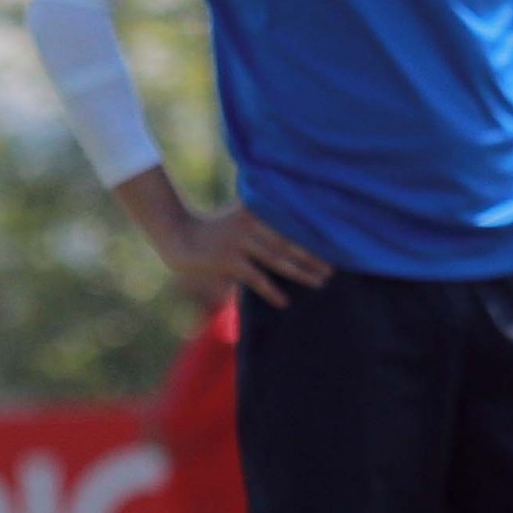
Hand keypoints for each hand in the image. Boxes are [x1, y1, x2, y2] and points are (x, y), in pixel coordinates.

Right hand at [155, 205, 330, 308]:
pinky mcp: (228, 260)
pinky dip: (271, 291)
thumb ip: (265, 219)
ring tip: (319, 283)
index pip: (289, 223)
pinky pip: (256, 278)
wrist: (177, 234)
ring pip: (278, 260)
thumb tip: (296, 231)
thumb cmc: (215, 228)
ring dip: (301, 273)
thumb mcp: (240, 215)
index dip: (312, 234)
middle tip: (333, 270)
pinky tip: (285, 302)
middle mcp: (250, 223)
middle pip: (289, 242)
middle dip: (313, 257)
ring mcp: (239, 241)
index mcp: (255, 210)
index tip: (335, 243)